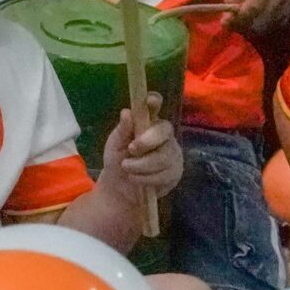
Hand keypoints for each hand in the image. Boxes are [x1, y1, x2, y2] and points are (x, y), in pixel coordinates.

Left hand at [99, 93, 181, 208]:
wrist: (120, 188)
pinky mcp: (176, 172)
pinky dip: (146, 178)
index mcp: (147, 122)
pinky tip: (136, 179)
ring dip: (141, 165)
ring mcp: (172, 152)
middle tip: (131, 149)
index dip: (155, 101)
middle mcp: (163, 134)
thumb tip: (126, 112)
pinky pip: (165, 174)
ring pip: (164, 156)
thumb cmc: (118, 160)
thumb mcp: (114, 145)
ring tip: (127, 169)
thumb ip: (122, 130)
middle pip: (164, 130)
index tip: (150, 101)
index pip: (155, 107)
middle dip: (147, 141)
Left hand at [215, 0, 289, 35]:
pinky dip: (255, 29)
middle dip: (239, 25)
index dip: (238, 18)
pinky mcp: (284, 19)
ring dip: (246, 29)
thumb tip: (229, 2)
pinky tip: (249, 20)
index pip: (253, 8)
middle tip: (228, 19)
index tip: (224, 21)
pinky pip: (267, 30)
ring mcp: (283, 11)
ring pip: (261, 30)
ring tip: (237, 19)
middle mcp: (278, 1)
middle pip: (257, 23)